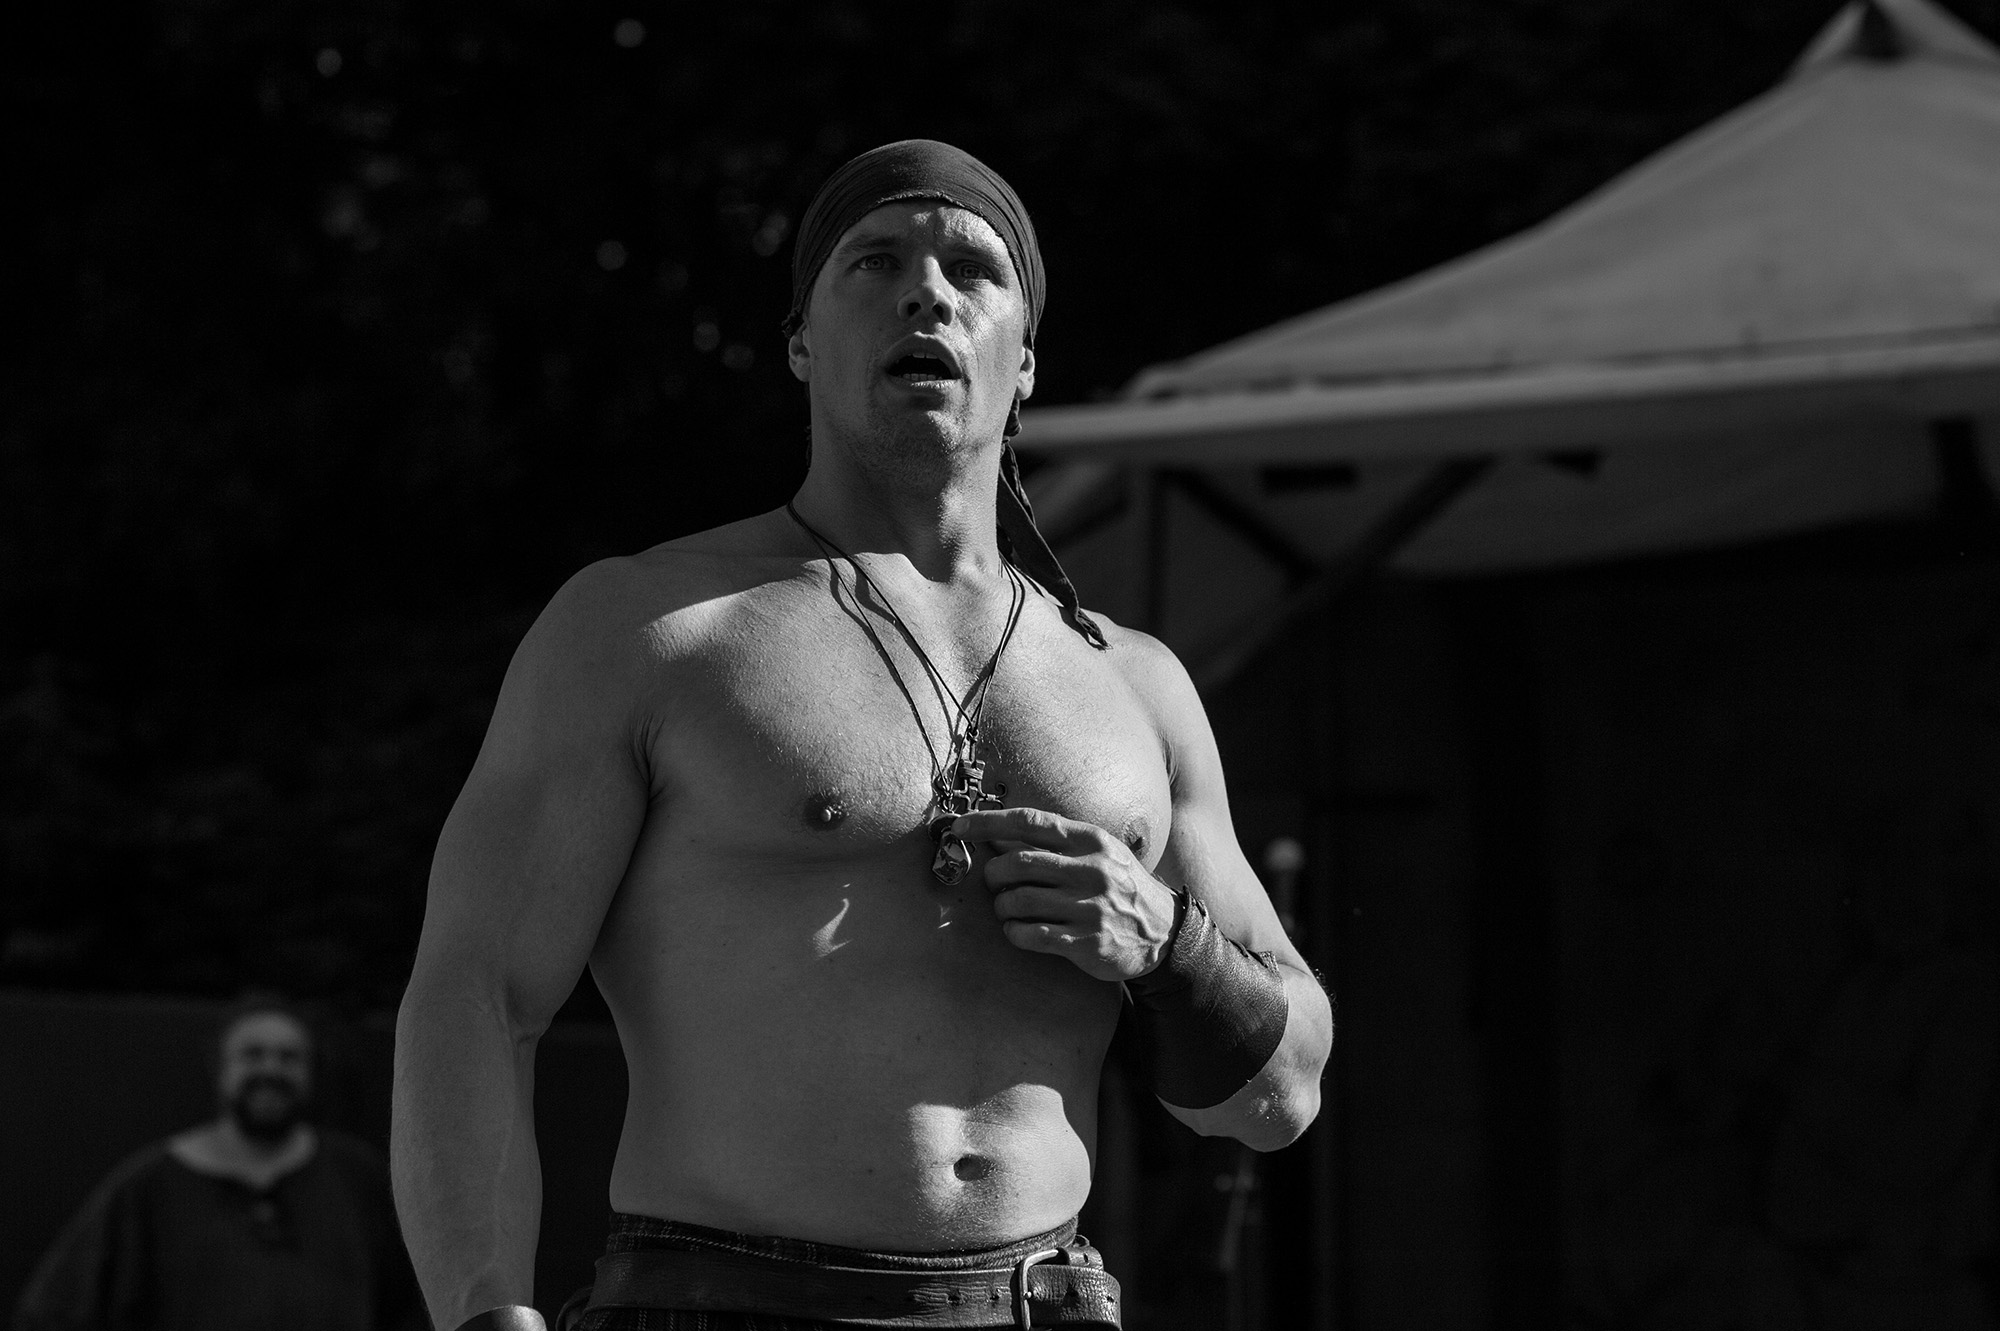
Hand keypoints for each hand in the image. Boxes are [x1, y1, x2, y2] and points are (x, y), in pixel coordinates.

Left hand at [953, 806, 1179, 982]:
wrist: (1164, 931)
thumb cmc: (1120, 887)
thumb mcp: (1098, 854)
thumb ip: (1054, 845)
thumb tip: (996, 837)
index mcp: (1091, 841)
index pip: (1031, 822)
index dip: (988, 822)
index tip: (959, 827)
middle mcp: (1092, 870)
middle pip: (1017, 863)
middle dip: (993, 875)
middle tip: (994, 884)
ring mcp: (1090, 907)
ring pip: (1019, 901)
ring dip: (1002, 906)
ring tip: (1007, 909)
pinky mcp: (1087, 942)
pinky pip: (1031, 934)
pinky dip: (1014, 932)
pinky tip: (1018, 931)